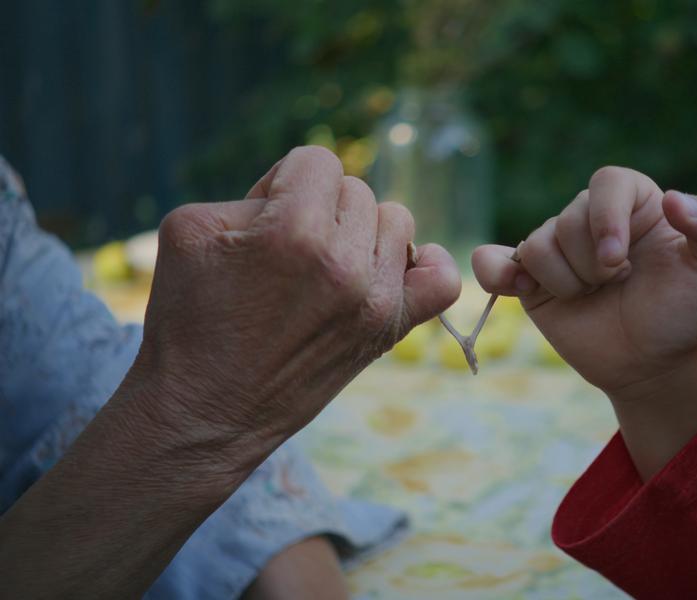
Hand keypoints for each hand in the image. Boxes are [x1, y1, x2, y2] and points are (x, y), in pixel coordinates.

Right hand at [132, 146, 459, 455]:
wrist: (204, 411)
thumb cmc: (189, 317)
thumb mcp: (191, 229)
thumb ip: (255, 191)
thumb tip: (304, 190)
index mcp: (294, 231)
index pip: (318, 161)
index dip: (287, 183)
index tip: (267, 221)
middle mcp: (344, 264)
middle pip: (357, 191)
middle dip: (320, 211)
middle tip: (287, 255)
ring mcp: (374, 301)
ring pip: (396, 222)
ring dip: (362, 235)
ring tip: (324, 268)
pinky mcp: (390, 331)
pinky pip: (442, 281)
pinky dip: (427, 267)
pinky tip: (390, 272)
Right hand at [473, 167, 696, 397]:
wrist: (652, 363)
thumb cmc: (685, 310)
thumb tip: (675, 200)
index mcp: (634, 203)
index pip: (607, 183)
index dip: (606, 218)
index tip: (619, 262)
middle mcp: (591, 219)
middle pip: (568, 219)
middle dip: (592, 264)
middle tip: (617, 286)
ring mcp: (558, 249)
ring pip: (536, 245)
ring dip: (567, 283)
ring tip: (592, 297)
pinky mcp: (530, 280)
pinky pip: (494, 261)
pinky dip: (495, 270)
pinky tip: (515, 285)